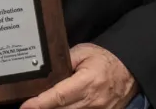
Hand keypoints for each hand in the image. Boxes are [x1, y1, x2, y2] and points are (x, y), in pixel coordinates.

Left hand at [21, 44, 135, 108]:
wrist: (129, 70)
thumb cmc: (105, 59)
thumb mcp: (83, 52)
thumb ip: (64, 60)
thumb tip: (46, 69)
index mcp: (87, 82)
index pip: (59, 96)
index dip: (40, 103)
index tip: (26, 106)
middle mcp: (93, 101)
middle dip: (43, 108)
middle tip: (29, 106)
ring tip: (42, 105)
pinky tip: (58, 107)